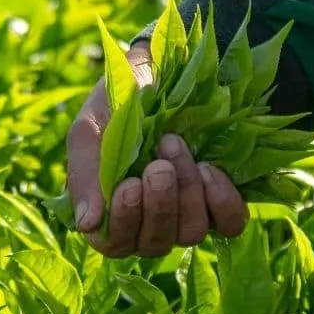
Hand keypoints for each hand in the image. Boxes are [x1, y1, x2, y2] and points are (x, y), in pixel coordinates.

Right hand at [64, 40, 249, 257]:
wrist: (157, 69)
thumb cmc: (115, 104)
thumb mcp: (90, 132)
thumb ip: (84, 176)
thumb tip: (88, 224)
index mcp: (111, 212)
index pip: (115, 244)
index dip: (125, 222)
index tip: (130, 184)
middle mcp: (149, 222)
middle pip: (156, 243)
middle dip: (160, 203)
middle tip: (159, 162)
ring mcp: (187, 214)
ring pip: (191, 233)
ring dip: (187, 192)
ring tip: (177, 147)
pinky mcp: (220, 201)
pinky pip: (229, 223)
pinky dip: (221, 200)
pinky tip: (208, 168)